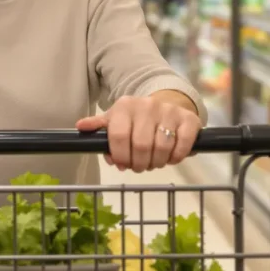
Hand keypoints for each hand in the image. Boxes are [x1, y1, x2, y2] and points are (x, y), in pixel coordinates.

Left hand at [76, 93, 201, 172]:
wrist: (167, 104)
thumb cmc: (136, 119)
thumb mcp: (115, 119)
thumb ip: (98, 127)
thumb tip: (80, 127)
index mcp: (125, 106)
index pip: (119, 136)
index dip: (120, 156)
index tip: (122, 164)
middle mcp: (147, 106)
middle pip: (141, 146)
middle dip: (139, 164)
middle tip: (139, 167)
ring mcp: (169, 111)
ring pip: (162, 148)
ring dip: (157, 163)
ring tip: (153, 162)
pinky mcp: (189, 119)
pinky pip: (182, 145)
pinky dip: (176, 158)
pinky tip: (170, 157)